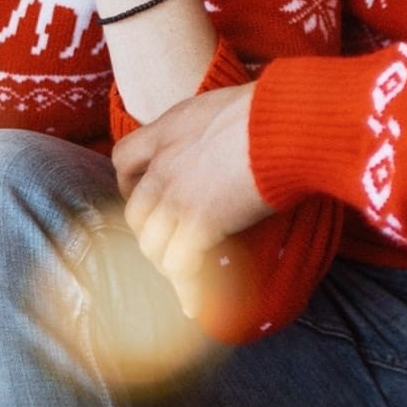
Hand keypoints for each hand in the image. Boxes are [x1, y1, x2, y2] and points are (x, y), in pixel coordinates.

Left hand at [112, 83, 272, 304]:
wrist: (283, 126)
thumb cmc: (270, 110)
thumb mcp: (226, 106)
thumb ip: (213, 126)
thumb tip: (234, 134)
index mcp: (168, 130)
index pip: (123, 157)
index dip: (129, 182)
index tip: (145, 193)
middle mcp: (164, 164)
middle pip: (135, 211)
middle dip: (148, 232)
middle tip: (169, 242)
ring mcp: (178, 196)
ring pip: (151, 244)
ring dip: (165, 262)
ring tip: (184, 274)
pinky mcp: (201, 223)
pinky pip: (180, 265)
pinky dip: (187, 286)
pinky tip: (196, 299)